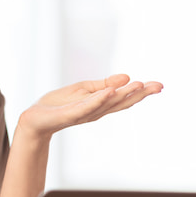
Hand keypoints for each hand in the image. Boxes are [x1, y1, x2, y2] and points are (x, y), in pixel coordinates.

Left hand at [17, 74, 162, 141]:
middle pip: (122, 102)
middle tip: (158, 86)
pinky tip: (110, 92)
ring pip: (108, 103)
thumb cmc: (58, 104)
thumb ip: (104, 84)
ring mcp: (85, 113)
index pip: (125, 97)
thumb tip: (126, 77)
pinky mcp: (71, 114)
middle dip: (140, 94)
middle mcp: (97, 111)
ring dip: (124, 94)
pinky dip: (99, 99)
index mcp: (101, 105)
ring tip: (139, 84)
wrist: (35, 118)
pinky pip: (87, 106)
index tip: (159, 85)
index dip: (142, 92)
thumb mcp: (83, 90)